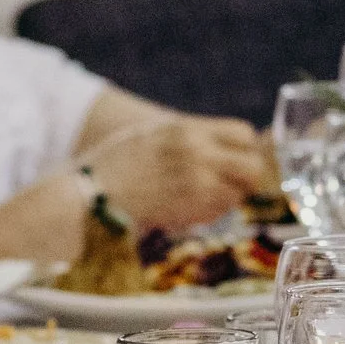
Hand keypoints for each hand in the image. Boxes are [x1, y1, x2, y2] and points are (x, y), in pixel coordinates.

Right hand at [83, 116, 274, 230]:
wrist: (92, 193)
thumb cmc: (119, 164)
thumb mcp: (155, 134)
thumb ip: (192, 136)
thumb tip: (228, 144)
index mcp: (188, 130)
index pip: (244, 133)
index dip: (244, 148)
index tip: (235, 158)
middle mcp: (197, 153)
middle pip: (252, 167)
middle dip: (246, 178)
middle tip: (232, 184)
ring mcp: (196, 182)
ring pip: (238, 194)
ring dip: (227, 198)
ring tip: (204, 198)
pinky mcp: (189, 209)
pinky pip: (218, 213)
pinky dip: (211, 213)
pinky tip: (190, 209)